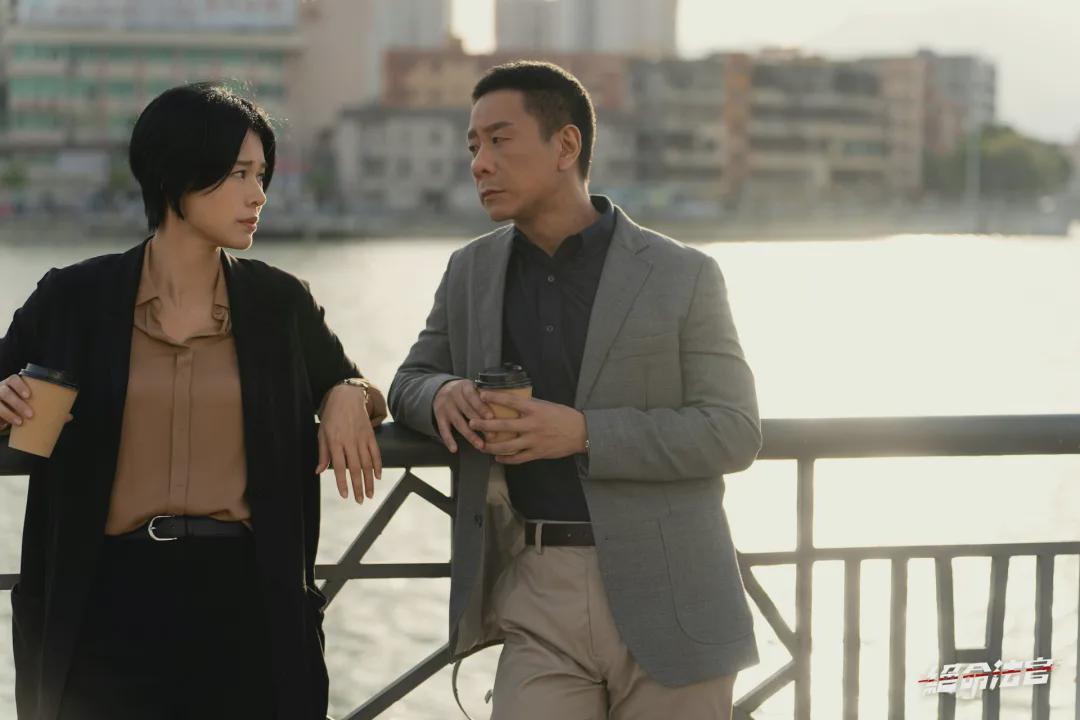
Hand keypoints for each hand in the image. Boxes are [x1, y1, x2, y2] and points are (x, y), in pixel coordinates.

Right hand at [0, 374, 73, 430]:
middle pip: (6, 392)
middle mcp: (1, 388)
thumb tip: (68, 416)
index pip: (14, 379)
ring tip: (21, 422)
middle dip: (18, 403)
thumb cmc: (21, 404)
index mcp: (13, 383)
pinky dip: (2, 418)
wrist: (1, 411)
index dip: (20, 386)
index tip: (29, 396)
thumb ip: (47, 407)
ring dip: (10, 412)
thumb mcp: (31, 403)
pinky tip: (7, 425)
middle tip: (31, 414)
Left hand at [316, 384, 381, 502]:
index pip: (339, 467)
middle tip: (361, 500)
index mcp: (335, 442)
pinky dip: (378, 465)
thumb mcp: (322, 433)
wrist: (347, 398)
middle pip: (356, 469)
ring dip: (370, 480)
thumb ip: (322, 453)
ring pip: (367, 463)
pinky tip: (378, 476)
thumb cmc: (331, 417)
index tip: (345, 495)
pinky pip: (376, 453)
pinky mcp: (370, 435)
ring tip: (370, 493)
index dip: (342, 483)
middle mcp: (350, 442)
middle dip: (358, 486)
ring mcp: (362, 439)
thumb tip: (319, 471)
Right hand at [433, 378, 492, 452]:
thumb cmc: (466, 392)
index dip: (482, 407)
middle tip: (492, 436)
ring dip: (470, 435)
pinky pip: (443, 429)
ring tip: (480, 445)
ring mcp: (445, 406)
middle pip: (467, 411)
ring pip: (458, 422)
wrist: (442, 390)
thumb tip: (506, 409)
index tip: (491, 417)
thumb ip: (485, 395)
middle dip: (480, 424)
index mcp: (464, 386)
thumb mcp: (473, 387)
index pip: (473, 397)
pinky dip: (448, 440)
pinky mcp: (439, 416)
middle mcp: (453, 395)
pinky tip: (454, 449)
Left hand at [468, 391, 586, 464]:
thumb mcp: (547, 405)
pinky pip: (518, 458)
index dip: (495, 398)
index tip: (481, 395)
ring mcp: (534, 440)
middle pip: (503, 425)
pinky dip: (506, 459)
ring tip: (481, 444)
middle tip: (472, 423)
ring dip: (491, 445)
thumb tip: (514, 402)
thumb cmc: (564, 416)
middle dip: (485, 424)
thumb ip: (531, 405)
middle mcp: (532, 425)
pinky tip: (497, 458)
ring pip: (507, 445)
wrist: (581, 433)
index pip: (511, 401)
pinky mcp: (537, 453)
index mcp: (535, 409)